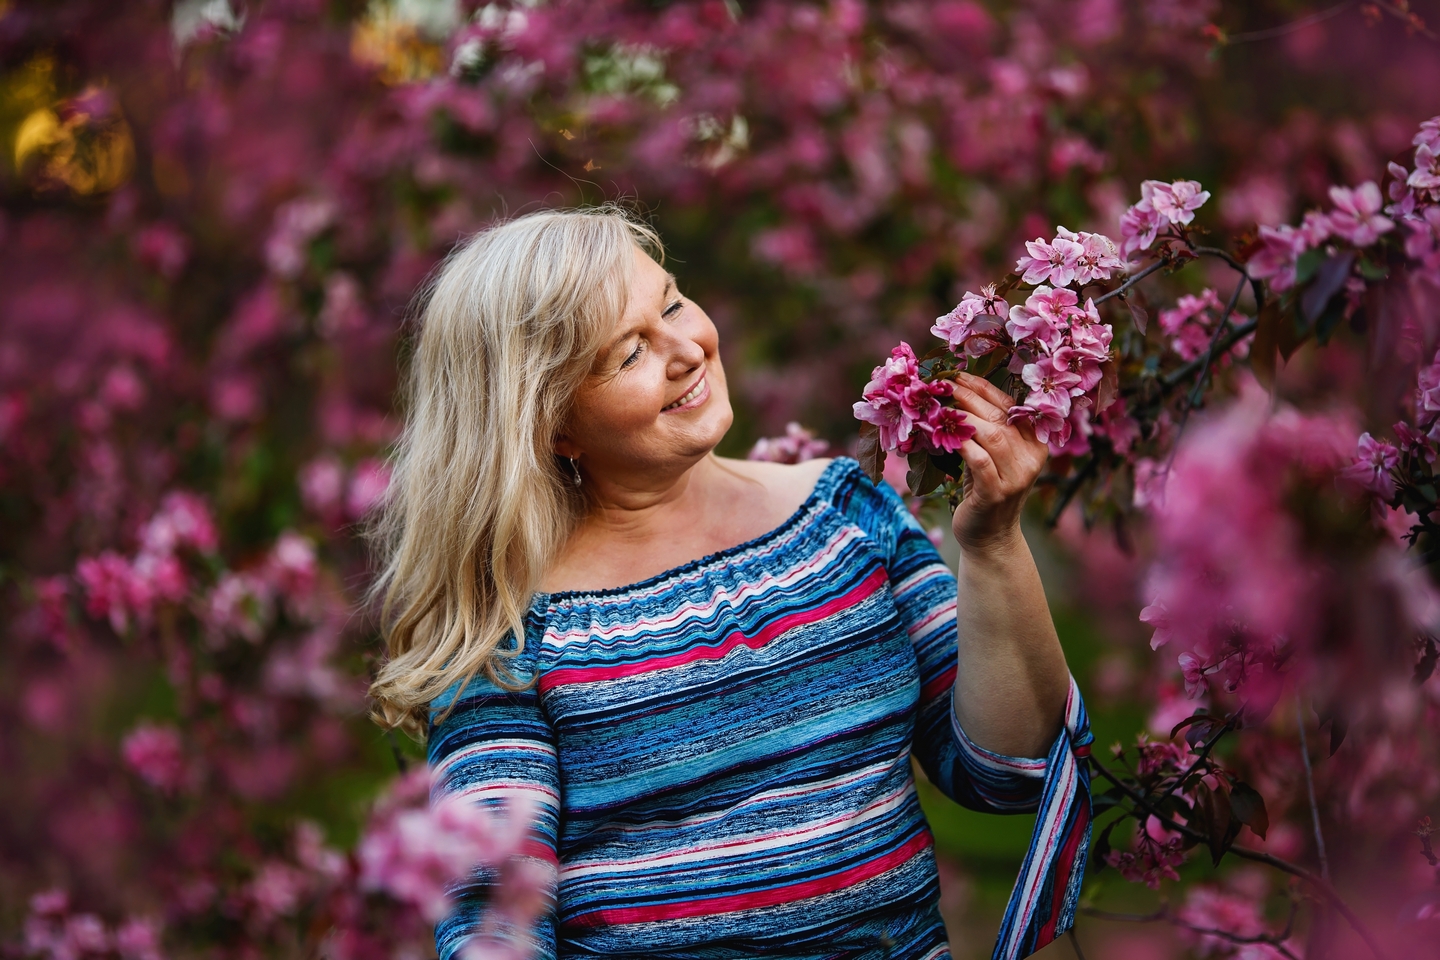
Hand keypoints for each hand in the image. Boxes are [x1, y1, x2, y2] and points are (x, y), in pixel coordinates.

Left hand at [947, 372, 1048, 550]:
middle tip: (940, 385)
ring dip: (961, 418)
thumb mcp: (991, 456)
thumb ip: (984, 429)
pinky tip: (944, 436)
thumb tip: (953, 392)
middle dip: (967, 397)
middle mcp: (1032, 457)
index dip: (982, 387)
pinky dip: (962, 444)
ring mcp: (1017, 477)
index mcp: (1035, 442)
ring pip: (991, 435)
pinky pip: (979, 461)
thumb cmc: (985, 490)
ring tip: (938, 407)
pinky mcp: (997, 493)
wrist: (990, 537)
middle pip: (999, 417)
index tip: (955, 374)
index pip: (1009, 405)